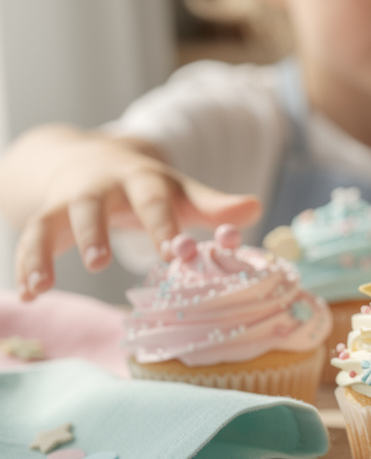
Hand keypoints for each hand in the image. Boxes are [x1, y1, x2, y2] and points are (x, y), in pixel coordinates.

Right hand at [12, 137, 259, 300]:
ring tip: (42, 285)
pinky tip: (27, 296)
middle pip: (91, 205)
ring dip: (42, 252)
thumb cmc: (149, 188)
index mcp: (142, 181)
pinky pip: (30, 239)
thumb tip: (256, 208)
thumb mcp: (181, 192)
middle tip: (98, 262)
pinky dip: (26, 266)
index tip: (174, 252)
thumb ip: (213, 204)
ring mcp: (68, 202)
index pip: (153, 200)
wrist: (95, 161)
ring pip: (49, 221)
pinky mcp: (46, 218)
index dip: (162, 225)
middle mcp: (100, 188)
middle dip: (93, 231)